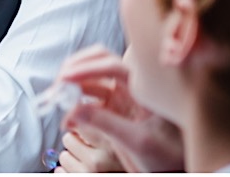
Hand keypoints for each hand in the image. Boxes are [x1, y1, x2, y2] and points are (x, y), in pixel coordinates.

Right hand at [55, 47, 184, 172]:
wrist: (174, 166)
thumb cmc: (167, 153)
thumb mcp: (138, 141)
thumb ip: (106, 125)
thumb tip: (74, 112)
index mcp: (144, 87)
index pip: (112, 66)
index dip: (87, 69)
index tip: (65, 78)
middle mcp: (131, 86)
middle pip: (98, 63)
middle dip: (75, 70)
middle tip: (57, 86)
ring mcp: (121, 96)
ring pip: (91, 81)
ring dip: (71, 87)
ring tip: (56, 101)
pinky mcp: (113, 109)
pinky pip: (89, 101)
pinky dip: (75, 106)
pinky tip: (67, 121)